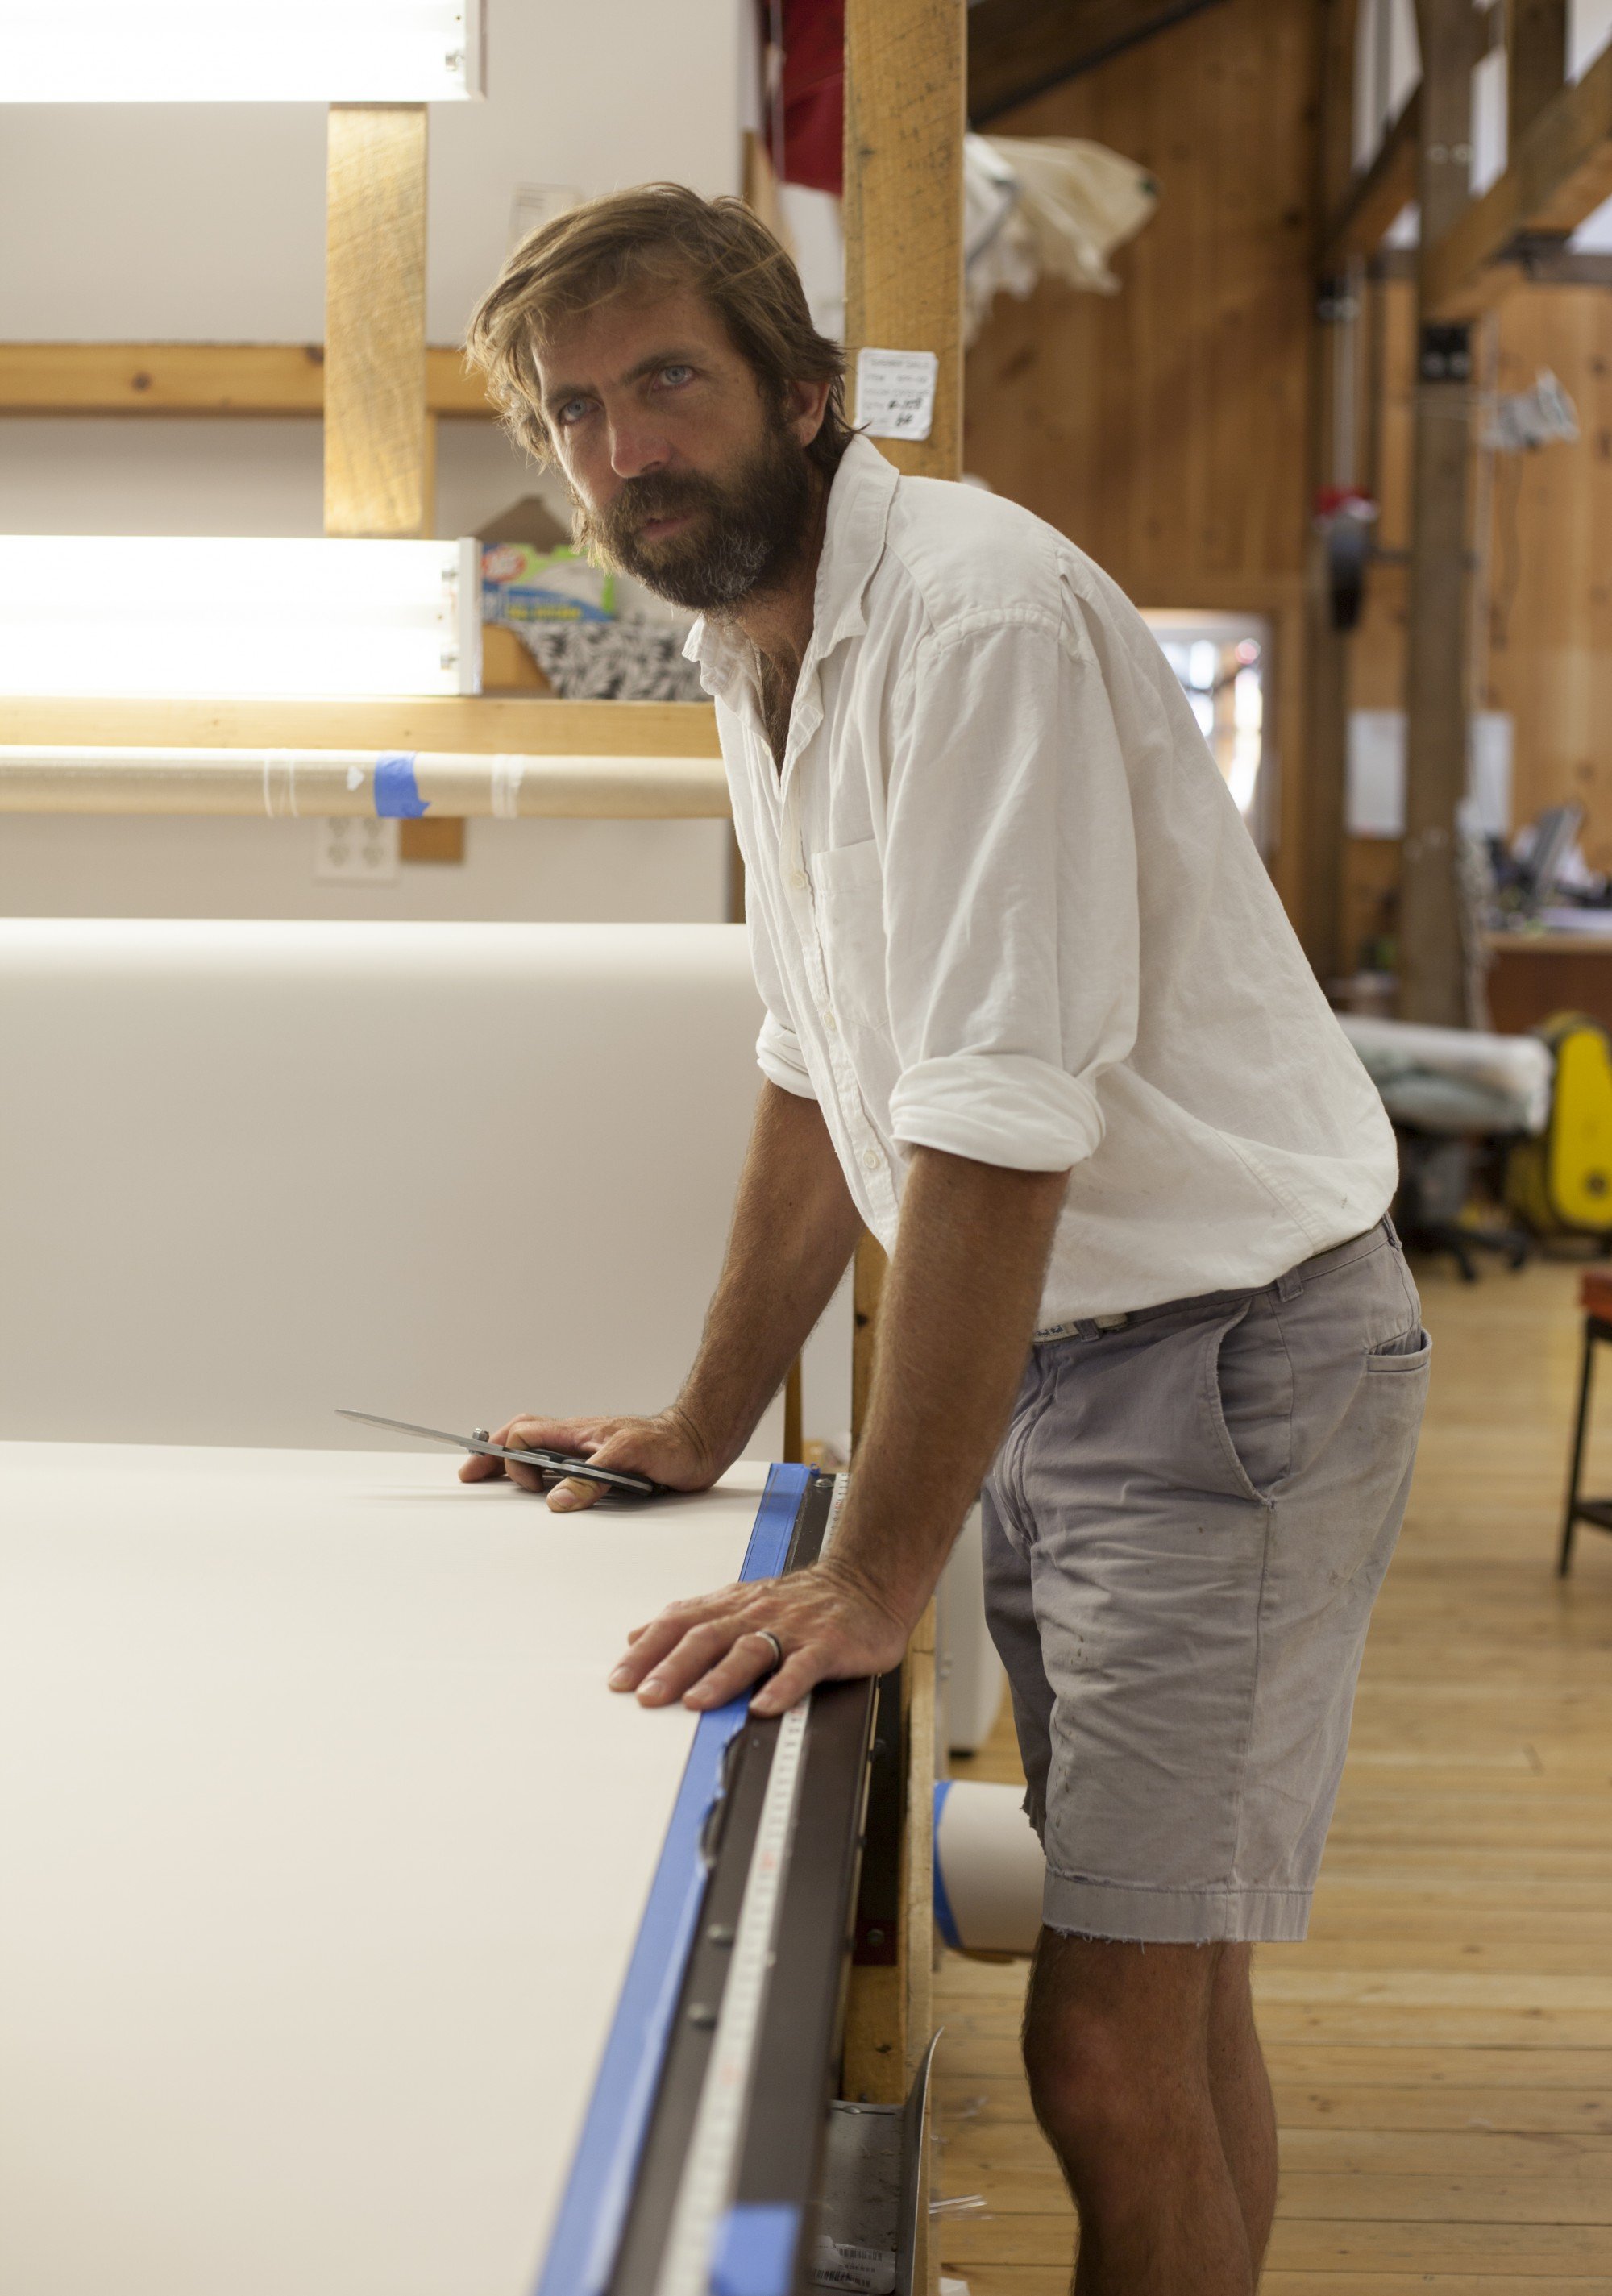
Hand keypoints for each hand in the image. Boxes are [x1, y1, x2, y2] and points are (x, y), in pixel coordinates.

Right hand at [458, 1403, 715, 1510]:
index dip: (509, 1457)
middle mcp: (578, 1441)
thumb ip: (592, 1478)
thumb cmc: (670, 1442)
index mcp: (577, 1433)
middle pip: (522, 1440)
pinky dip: (543, 1476)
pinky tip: (541, 1489)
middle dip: (493, 1455)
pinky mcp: (602, 1468)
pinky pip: (562, 1469)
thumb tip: (557, 1499)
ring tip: (492, 1477)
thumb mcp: (629, 1457)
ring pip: (540, 1453)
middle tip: (470, 1472)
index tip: (513, 1482)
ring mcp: (588, 1454)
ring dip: (515, 1464)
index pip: (525, 1434)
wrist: (701, 1442)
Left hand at [609, 1559, 911, 1717]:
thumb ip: (689, 1620)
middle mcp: (755, 1614)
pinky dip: (782, 1687)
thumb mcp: (737, 1601)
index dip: (647, 1651)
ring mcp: (791, 1628)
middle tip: (647, 1696)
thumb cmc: (800, 1599)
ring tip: (695, 1702)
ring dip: (719, 1677)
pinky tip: (765, 1706)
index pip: (679, 1623)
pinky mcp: (826, 1645)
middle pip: (707, 1637)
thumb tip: (636, 1636)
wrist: (865, 1580)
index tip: (620, 1680)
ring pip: (749, 1649)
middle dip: (673, 1668)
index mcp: (730, 1605)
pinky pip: (802, 1666)